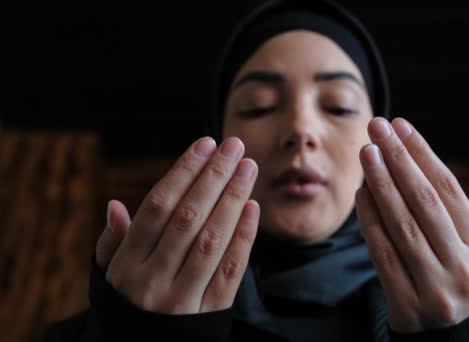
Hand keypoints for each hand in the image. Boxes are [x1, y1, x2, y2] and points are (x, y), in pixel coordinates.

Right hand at [94, 136, 259, 313]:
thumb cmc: (129, 306)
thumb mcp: (109, 278)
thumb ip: (112, 243)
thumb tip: (114, 205)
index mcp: (126, 267)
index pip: (157, 208)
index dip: (183, 172)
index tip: (205, 145)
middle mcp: (153, 281)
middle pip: (188, 218)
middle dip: (214, 177)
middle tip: (234, 146)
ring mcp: (184, 299)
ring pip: (212, 241)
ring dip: (233, 199)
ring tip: (248, 168)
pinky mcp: (212, 313)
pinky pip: (231, 271)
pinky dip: (244, 237)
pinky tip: (253, 207)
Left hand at [355, 117, 468, 332]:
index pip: (449, 190)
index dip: (423, 154)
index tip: (402, 126)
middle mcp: (461, 265)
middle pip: (424, 200)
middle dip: (398, 159)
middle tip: (377, 127)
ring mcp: (434, 287)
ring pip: (402, 224)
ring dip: (381, 184)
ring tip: (366, 153)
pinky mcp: (407, 306)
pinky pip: (384, 256)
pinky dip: (371, 224)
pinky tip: (361, 196)